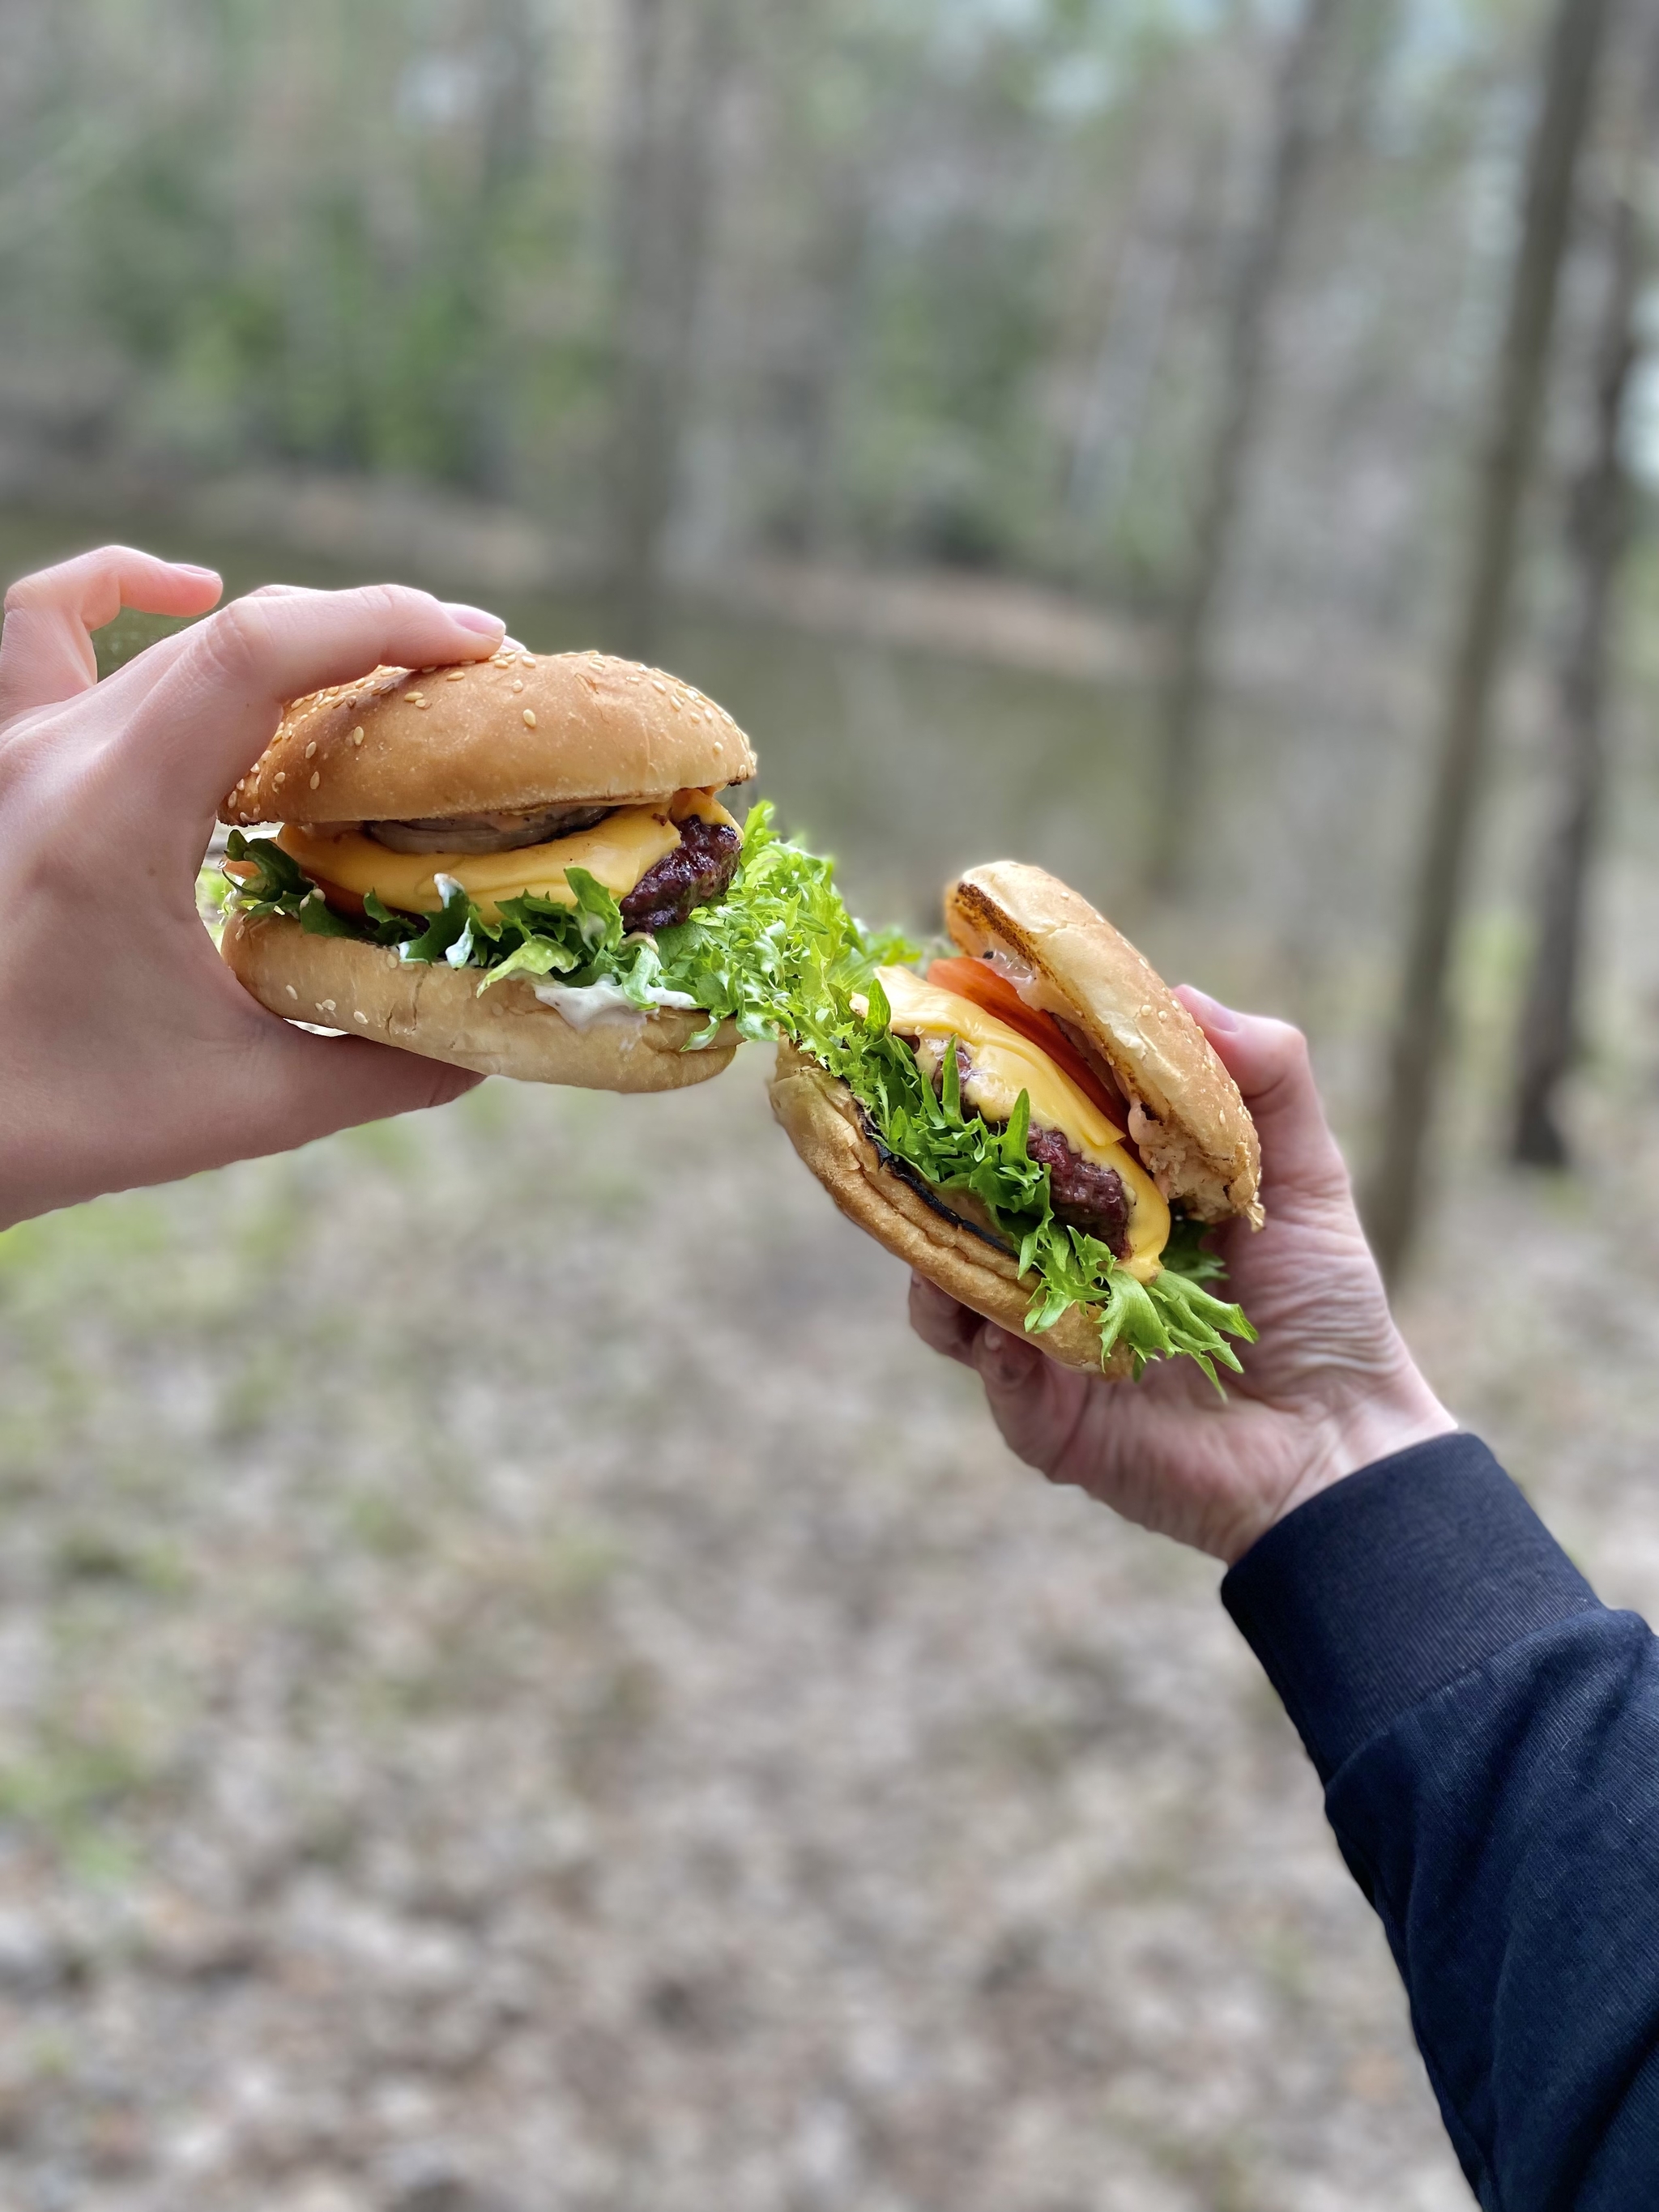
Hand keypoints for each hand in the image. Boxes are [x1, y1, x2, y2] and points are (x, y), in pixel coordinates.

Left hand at [0, 545, 507, 1230]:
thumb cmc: (64, 1121)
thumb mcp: (245, 1106)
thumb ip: (382, 1067)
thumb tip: (496, 1037)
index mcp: (115, 815)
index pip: (255, 652)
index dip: (379, 622)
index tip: (476, 645)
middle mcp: (56, 755)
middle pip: (233, 637)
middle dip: (365, 639)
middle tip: (460, 691)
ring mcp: (13, 750)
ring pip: (164, 638)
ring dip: (278, 633)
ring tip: (362, 661)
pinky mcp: (0, 767)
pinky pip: (40, 628)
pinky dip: (118, 590)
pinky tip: (182, 590)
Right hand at [909, 990, 1454, 1562]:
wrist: (1340, 1440)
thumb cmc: (1322, 1306)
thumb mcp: (1301, 1175)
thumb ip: (1265, 1078)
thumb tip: (1185, 994)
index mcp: (1106, 1201)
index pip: (1025, 1133)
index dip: (988, 1081)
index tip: (961, 1020)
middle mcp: (1059, 1264)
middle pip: (958, 1204)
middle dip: (925, 1160)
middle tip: (910, 1110)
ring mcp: (1041, 1339)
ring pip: (946, 1284)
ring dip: (935, 1246)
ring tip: (947, 1215)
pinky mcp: (1043, 1416)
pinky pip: (989, 1370)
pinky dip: (989, 1338)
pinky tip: (1010, 1321)